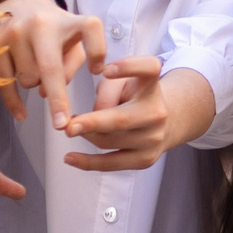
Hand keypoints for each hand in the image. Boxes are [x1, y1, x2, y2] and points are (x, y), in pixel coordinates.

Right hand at [0, 0, 106, 129]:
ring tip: (37, 67)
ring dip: (35, 84)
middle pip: (49, 69)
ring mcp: (14, 30)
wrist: (22, 6)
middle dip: (57, 100)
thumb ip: (71, 66)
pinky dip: (13, 100)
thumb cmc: (57, 32)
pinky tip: (21, 113)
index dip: (97, 52)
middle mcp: (41, 23)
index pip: (90, 31)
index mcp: (69, 20)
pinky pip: (3, 81)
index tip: (100, 74)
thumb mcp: (74, 43)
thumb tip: (47, 92)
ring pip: (27, 79)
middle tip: (62, 124)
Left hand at [62, 58, 214, 171]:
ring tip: (71, 127)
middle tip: (67, 126)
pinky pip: (111, 164)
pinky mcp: (146, 159)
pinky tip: (70, 158)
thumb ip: (105, 95)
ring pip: (108, 141)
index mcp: (152, 86)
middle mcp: (157, 113)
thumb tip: (87, 124)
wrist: (164, 121)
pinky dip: (87, 163)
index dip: (129, 67)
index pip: (149, 69)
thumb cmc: (133, 96)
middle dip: (92, 123)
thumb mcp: (120, 83)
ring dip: (85, 134)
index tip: (106, 70)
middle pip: (122, 119)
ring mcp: (154, 139)